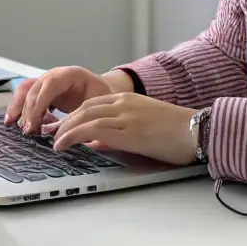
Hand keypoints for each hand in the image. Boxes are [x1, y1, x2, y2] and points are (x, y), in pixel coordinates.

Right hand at [5, 66, 132, 133]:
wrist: (102, 90)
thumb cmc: (102, 96)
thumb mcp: (99, 103)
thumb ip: (86, 115)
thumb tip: (73, 134)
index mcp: (71, 74)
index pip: (50, 84)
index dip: (40, 102)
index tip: (36, 123)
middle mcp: (55, 74)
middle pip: (34, 88)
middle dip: (29, 110)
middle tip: (28, 131)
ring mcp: (47, 80)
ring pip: (25, 89)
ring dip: (18, 108)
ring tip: (16, 127)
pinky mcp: (42, 90)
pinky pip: (25, 95)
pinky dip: (18, 108)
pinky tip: (14, 123)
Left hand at [49, 93, 196, 165]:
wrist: (198, 132)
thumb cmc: (178, 133)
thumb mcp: (145, 126)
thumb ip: (121, 130)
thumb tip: (98, 142)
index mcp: (130, 100)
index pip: (93, 103)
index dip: (73, 115)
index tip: (60, 126)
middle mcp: (124, 104)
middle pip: (84, 108)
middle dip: (63, 121)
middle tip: (49, 133)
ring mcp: (125, 116)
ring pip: (83, 117)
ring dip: (63, 129)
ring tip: (52, 141)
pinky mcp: (127, 131)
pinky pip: (91, 130)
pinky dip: (72, 136)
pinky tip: (62, 145)